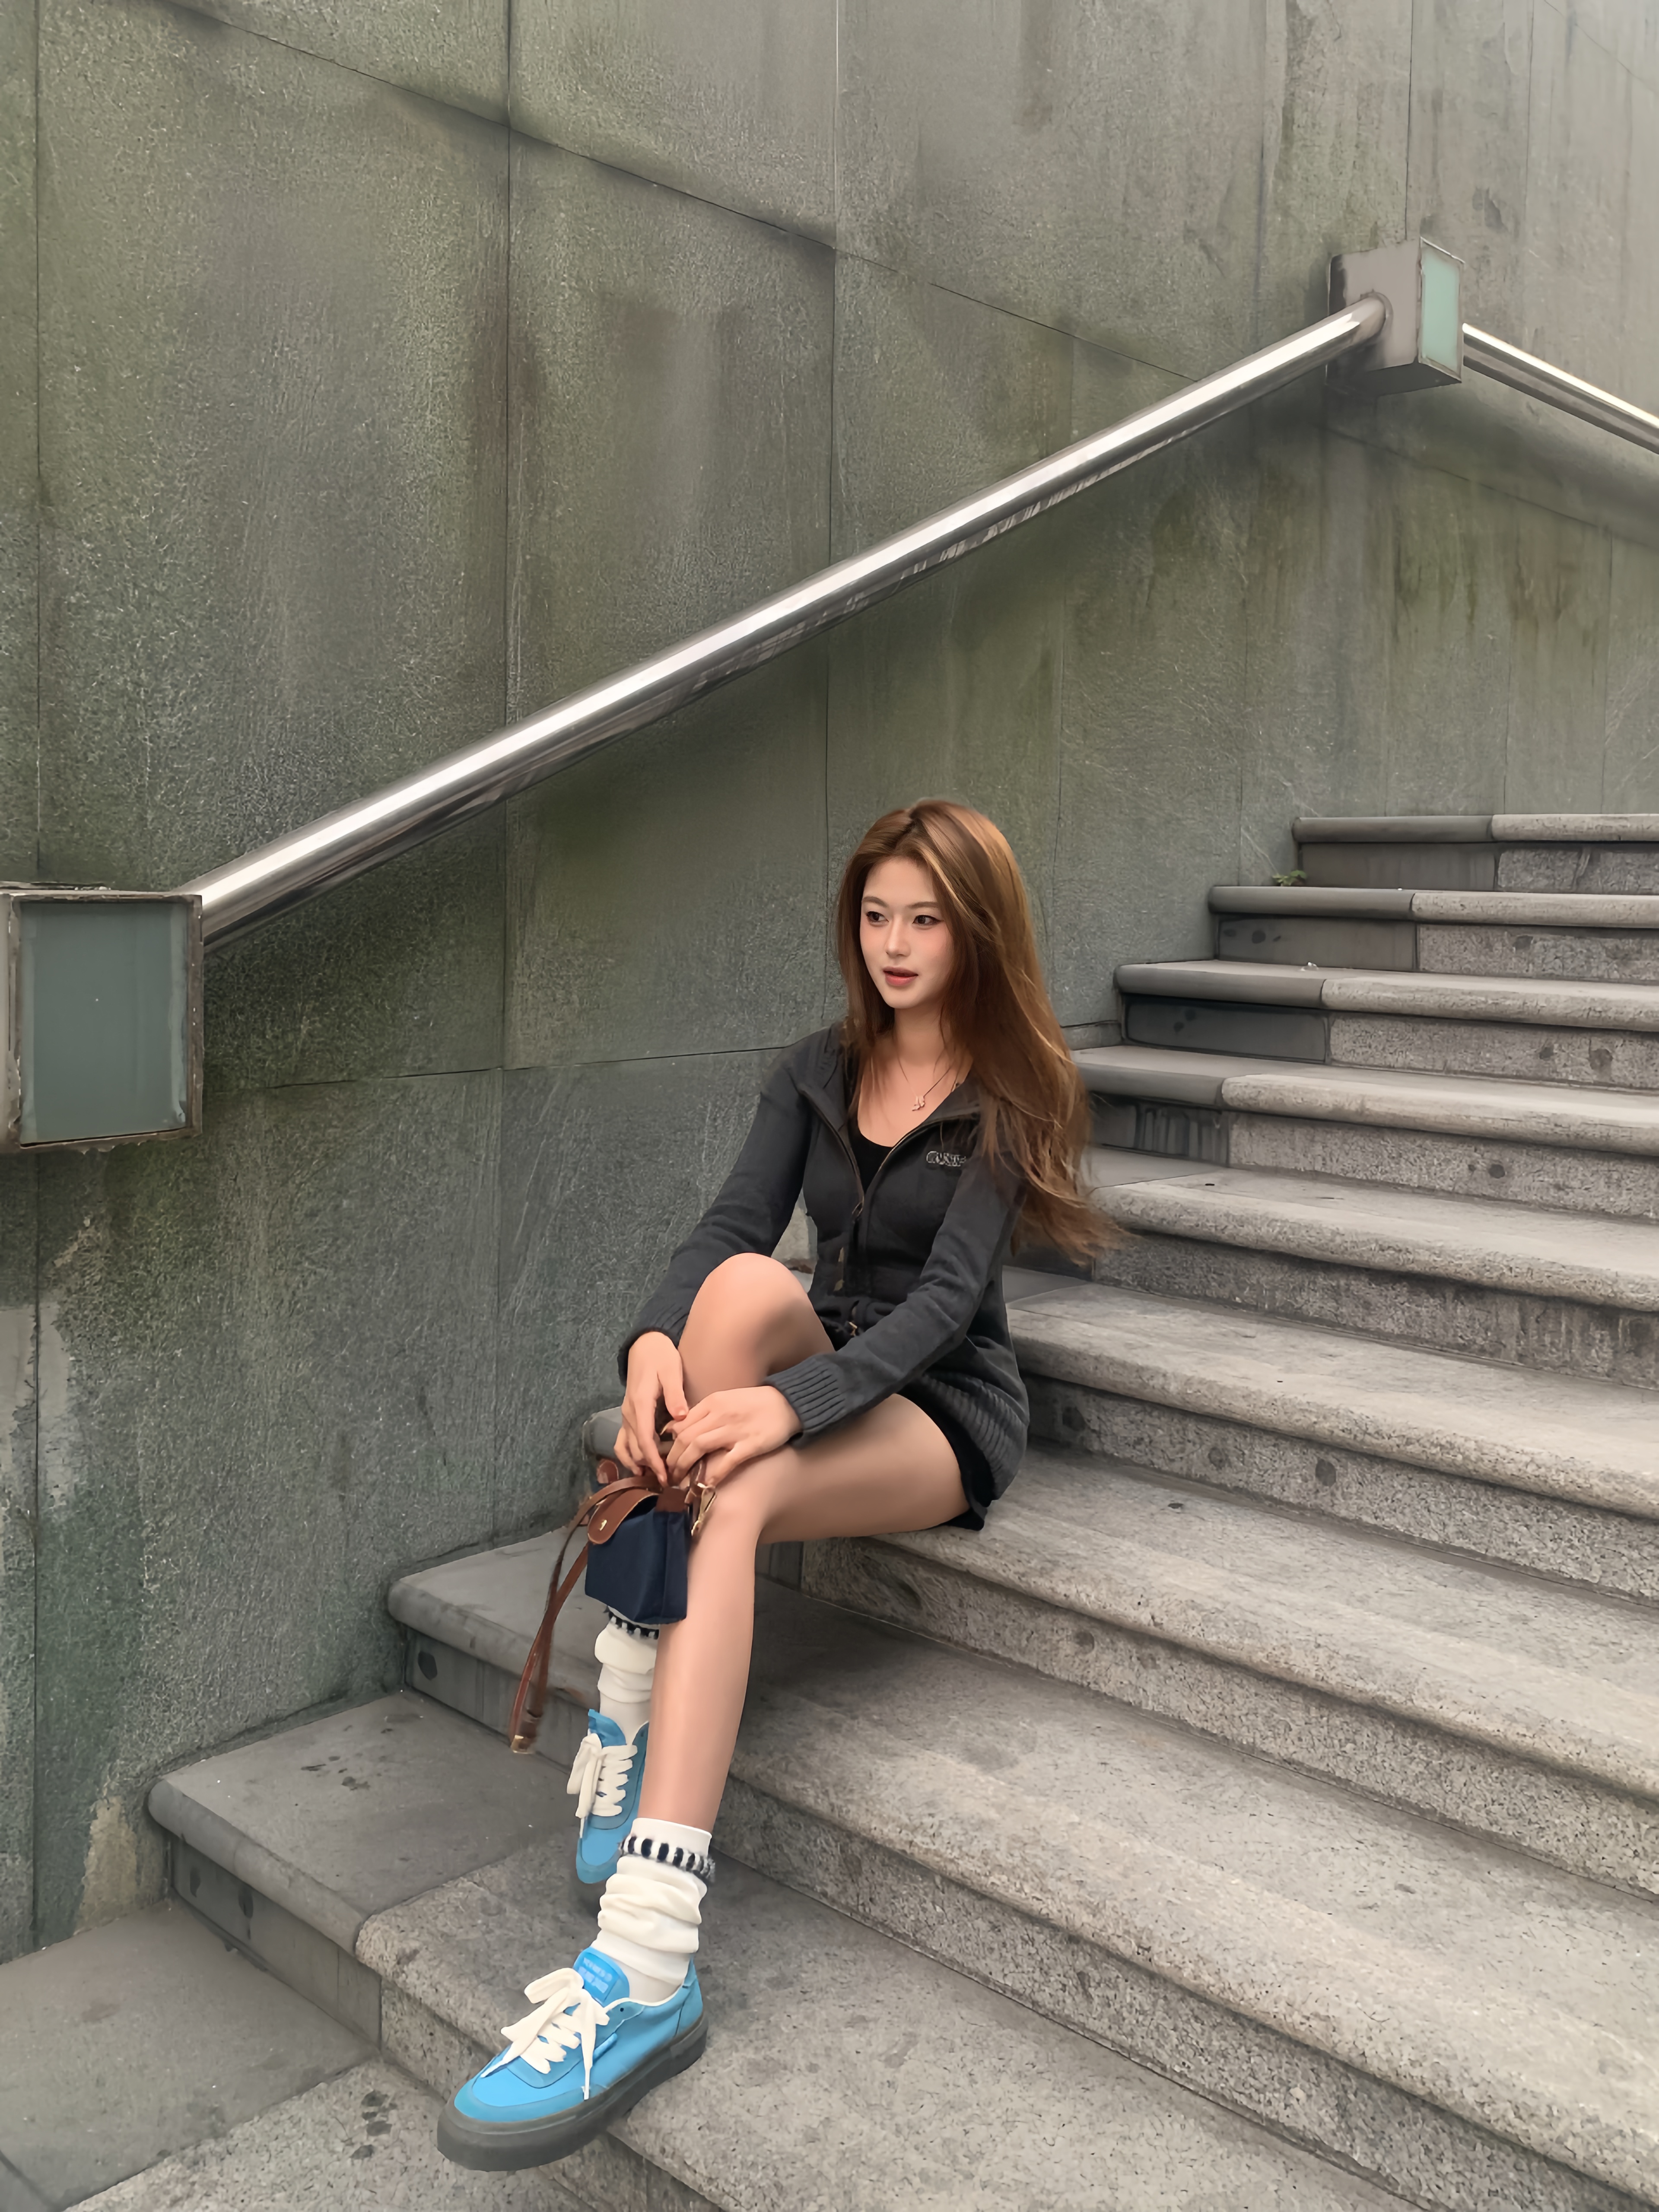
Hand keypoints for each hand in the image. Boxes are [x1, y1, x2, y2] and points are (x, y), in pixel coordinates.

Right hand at [616, 1332, 687, 1481]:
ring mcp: (626, 1415)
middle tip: (668, 1482)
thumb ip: (675, 1395)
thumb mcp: (671, 1371)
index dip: (654, 1461)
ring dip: (638, 1464)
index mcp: (640, 1404)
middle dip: (649, 1467)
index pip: (645, 1440)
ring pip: (626, 1447)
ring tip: (655, 1478)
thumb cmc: (661, 1357)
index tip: (665, 1476)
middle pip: (635, 1448)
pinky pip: (623, 1441)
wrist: (645, 1346)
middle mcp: (629, 1413)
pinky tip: (642, 1466)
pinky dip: (630, 1455)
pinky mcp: (628, 1415)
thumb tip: (681, 1418)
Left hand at [663, 1386, 800, 1488]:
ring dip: (685, 1466)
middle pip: (685, 1437)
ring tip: (679, 1481)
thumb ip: (705, 1413)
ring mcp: (735, 1430)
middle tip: (668, 1474)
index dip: (669, 1444)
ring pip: (699, 1447)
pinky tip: (706, 1485)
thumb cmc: (755, 1403)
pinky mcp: (751, 1445)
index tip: (665, 1458)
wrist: (788, 1402)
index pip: (681, 1424)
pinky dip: (714, 1474)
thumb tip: (679, 1430)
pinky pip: (727, 1462)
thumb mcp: (726, 1400)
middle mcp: (720, 1414)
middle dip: (672, 1459)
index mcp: (713, 1402)